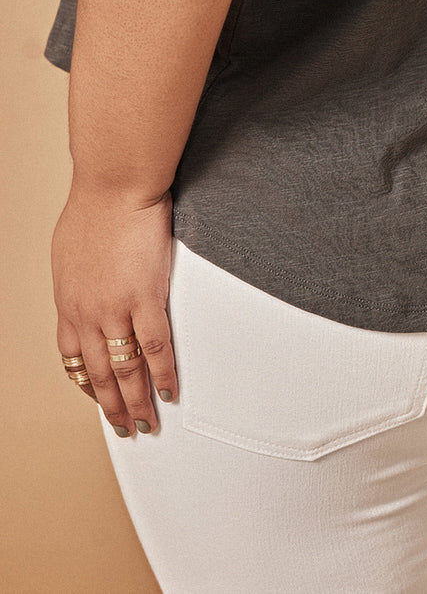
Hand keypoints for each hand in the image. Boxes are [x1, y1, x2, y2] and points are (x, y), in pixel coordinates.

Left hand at [51, 184, 178, 436]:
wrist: (115, 187)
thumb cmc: (95, 207)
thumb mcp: (70, 251)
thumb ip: (79, 278)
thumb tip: (87, 287)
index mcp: (68, 303)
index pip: (72, 359)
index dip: (86, 385)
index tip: (99, 399)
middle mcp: (87, 314)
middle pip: (98, 375)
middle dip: (112, 407)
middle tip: (125, 428)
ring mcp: (115, 309)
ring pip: (124, 370)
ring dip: (136, 402)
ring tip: (147, 423)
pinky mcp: (145, 297)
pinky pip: (154, 347)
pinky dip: (162, 374)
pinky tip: (169, 390)